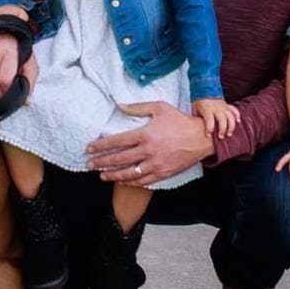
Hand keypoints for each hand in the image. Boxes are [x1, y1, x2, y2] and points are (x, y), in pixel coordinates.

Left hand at [86, 101, 213, 185]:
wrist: (200, 138)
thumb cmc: (179, 121)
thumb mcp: (159, 108)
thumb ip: (137, 107)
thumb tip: (119, 106)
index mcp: (145, 134)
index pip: (117, 141)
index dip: (101, 146)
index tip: (89, 148)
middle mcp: (148, 151)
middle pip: (119, 159)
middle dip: (101, 162)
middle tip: (89, 164)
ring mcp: (155, 164)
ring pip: (128, 173)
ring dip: (112, 175)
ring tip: (101, 176)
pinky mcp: (162, 173)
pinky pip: (142, 181)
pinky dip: (130, 182)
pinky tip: (121, 181)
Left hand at [192, 98, 240, 138]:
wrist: (205, 88)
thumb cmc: (199, 101)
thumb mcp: (195, 110)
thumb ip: (197, 119)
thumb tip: (197, 130)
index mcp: (207, 109)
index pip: (209, 120)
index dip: (209, 128)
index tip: (208, 135)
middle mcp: (216, 108)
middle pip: (222, 119)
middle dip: (222, 129)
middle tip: (221, 137)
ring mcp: (223, 106)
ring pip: (230, 116)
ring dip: (231, 126)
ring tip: (229, 134)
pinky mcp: (227, 105)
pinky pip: (234, 110)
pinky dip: (237, 115)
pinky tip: (238, 122)